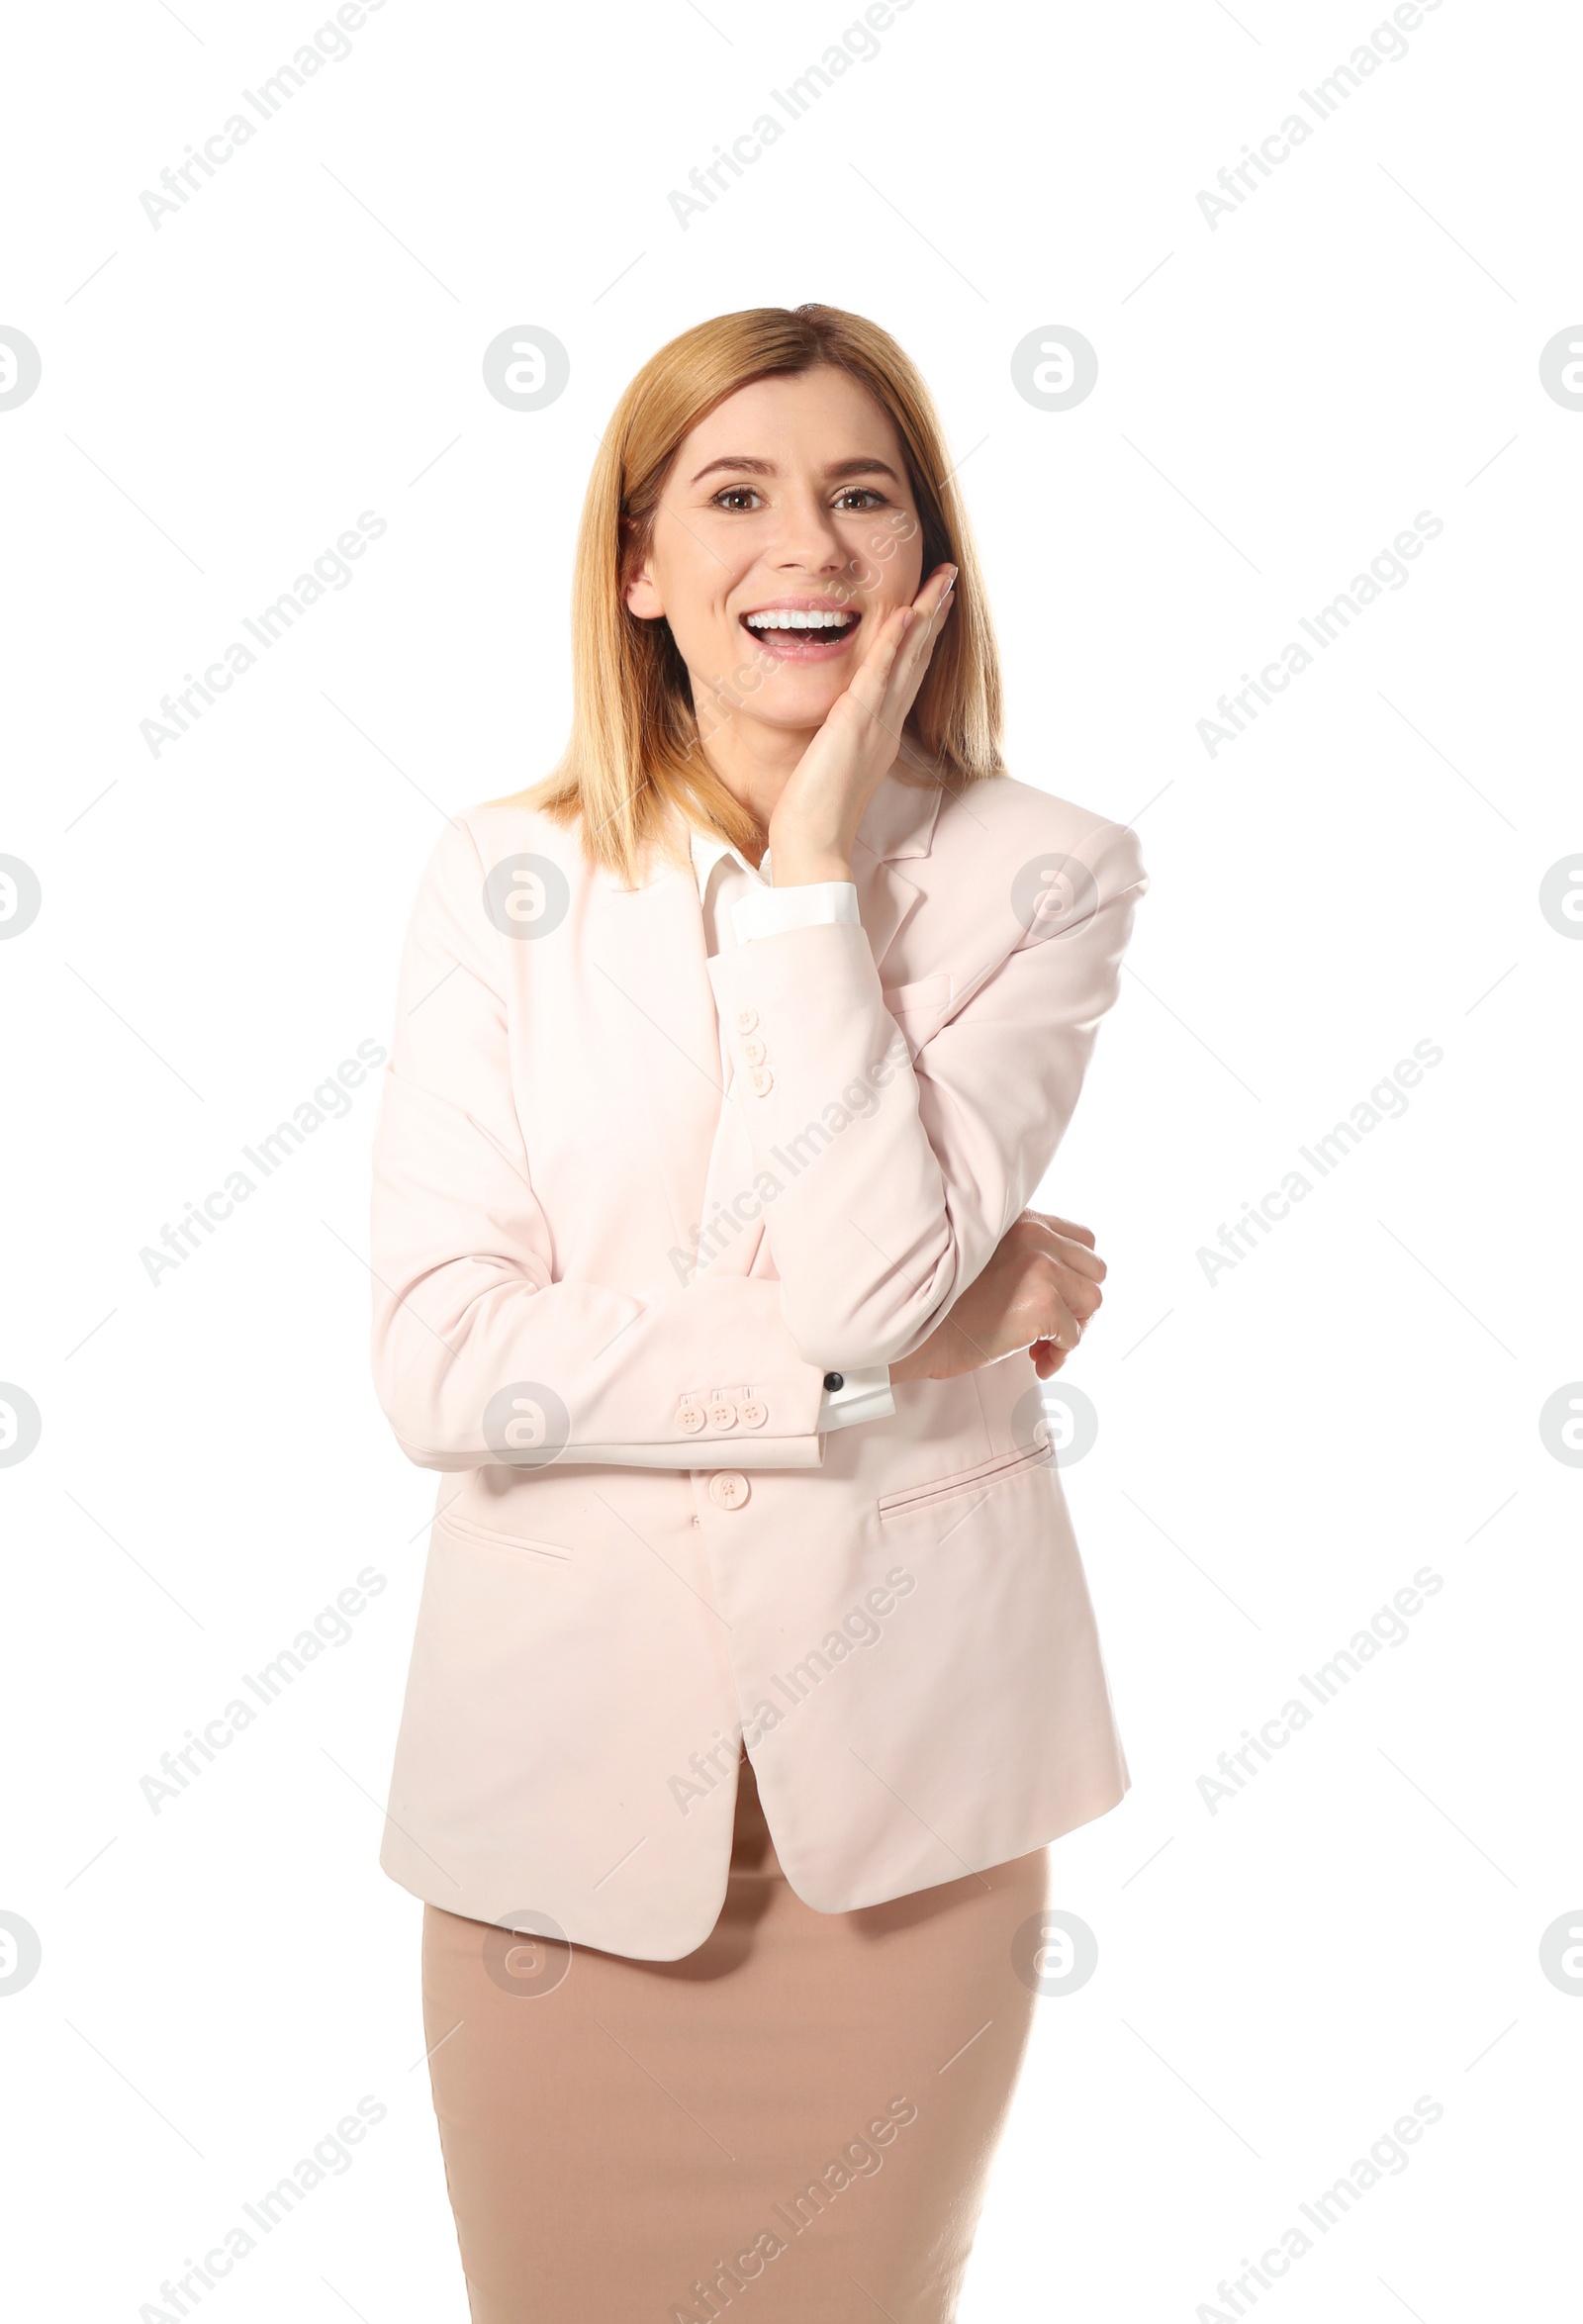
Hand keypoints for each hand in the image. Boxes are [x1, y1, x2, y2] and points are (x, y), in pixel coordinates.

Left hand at [766, 563, 956, 886]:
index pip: (908, 675)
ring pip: (908, 659)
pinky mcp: (855, 723)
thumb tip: (839, 725)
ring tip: (942, 580)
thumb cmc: (816, 812)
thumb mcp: (834, 763)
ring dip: (926, 615)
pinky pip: (879, 675)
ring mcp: (876, 722)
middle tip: (949, 578)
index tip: (933, 605)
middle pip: (918, 659)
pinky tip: (906, 613)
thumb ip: (843, 739)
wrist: (814, 842)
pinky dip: (895, 643)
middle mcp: (887, 723)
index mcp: (882, 732)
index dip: (923, 637)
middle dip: (935, 615)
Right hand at [888, 1213, 1106, 1384]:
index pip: (1081, 1239)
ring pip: (1092, 1301)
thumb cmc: (936, 1299)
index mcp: (1022, 1220)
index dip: (1073, 1276)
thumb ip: (1021, 1255)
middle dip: (1078, 1303)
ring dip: (1072, 1330)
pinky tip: (1035, 1362)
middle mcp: (1035, 1237)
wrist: (907, 1323)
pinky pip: (1074, 1337)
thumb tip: (1063, 1287)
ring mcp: (1041, 1269)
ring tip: (1041, 1348)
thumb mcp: (981, 1256)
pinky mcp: (1041, 1306)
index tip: (1052, 1301)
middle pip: (1095, 1269)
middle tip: (1051, 1329)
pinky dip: (1059, 1355)